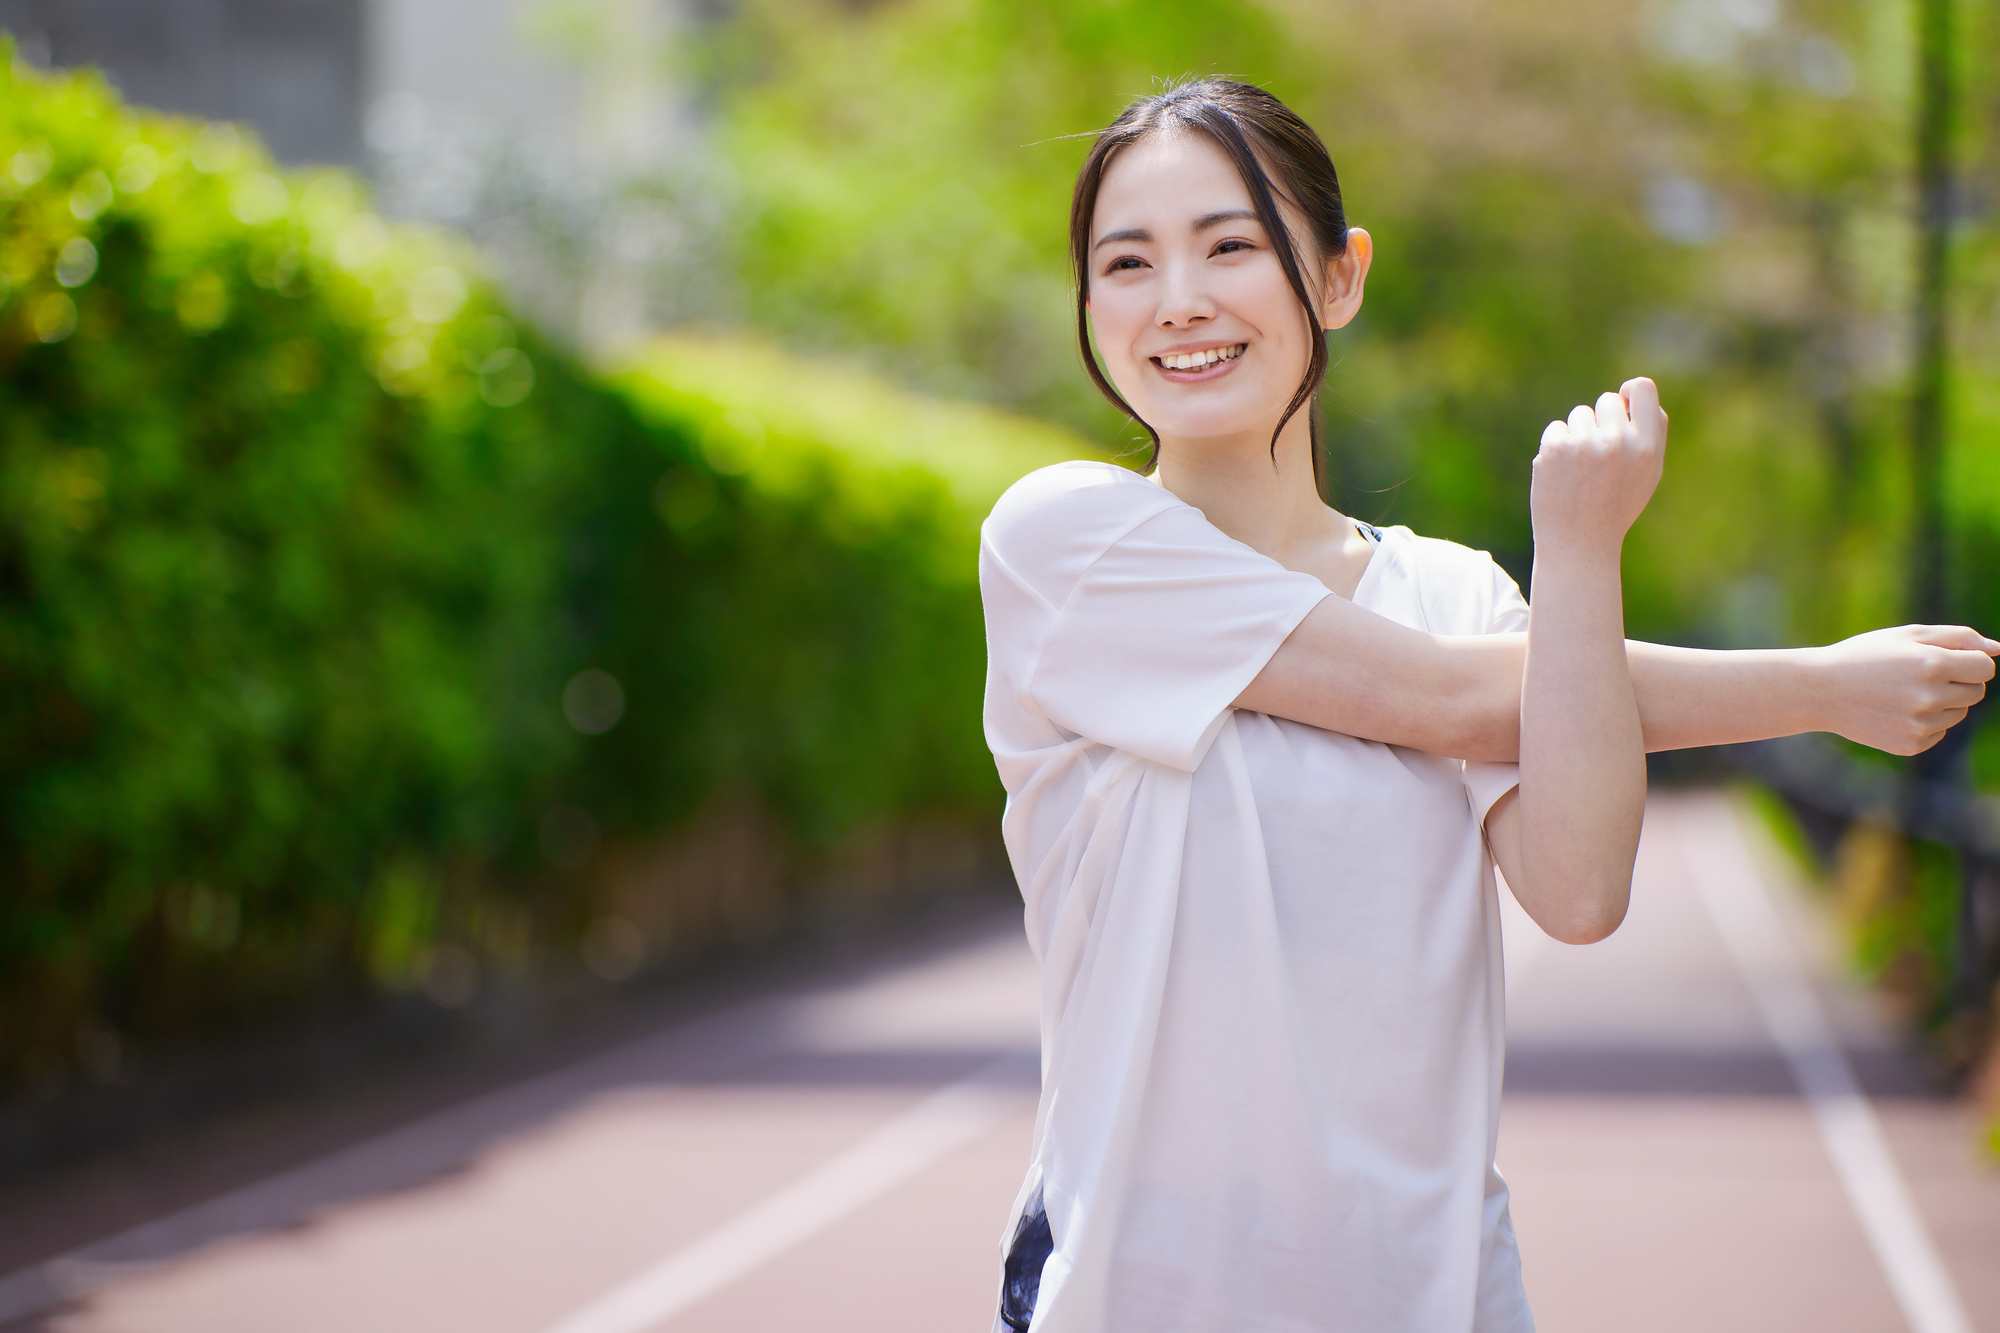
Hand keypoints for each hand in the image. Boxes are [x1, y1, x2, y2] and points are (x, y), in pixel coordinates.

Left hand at [1530, 377, 1667, 554]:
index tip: (1623, 403)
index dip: (1630, 392)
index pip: (1643, 388)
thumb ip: (1651, 433)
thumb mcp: (1648, 474)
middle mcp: (1618, 441)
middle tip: (1598, 455)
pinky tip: (1562, 473)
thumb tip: (1635, 393)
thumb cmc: (1616, 507)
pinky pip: (1557, 428)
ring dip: (1578, 434)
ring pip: (1580, 414)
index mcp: (1646, 446)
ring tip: (1581, 470)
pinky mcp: (1555, 448)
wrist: (1578, 542)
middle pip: (1608, 400)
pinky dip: (1556, 446)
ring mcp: (1585, 443)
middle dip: (1602, 421)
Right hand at [1814, 624, 1999, 754]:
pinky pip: (1938, 732)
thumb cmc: (1865, 656)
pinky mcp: (1911, 745)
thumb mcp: (1907, 635)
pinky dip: (1925, 722)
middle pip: (1977, 692)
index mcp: (1932, 664)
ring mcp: (1921, 725)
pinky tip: (1895, 712)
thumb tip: (1998, 649)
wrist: (1820, 691)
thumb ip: (1957, 637)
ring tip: (1905, 693)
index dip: (1971, 661)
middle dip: (1959, 682)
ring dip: (1943, 702)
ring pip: (1959, 713)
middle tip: (1923, 675)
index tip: (1949, 659)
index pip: (1985, 668)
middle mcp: (1930, 697)